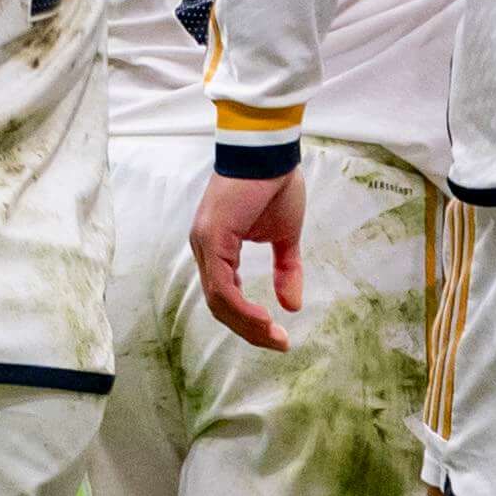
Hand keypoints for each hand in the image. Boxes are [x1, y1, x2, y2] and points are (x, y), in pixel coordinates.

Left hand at [191, 168, 307, 352]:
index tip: (277, 335)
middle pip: (220, 305)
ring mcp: (204, 244)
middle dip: (250, 330)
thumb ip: (286, 270)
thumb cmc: (275, 184)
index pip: (226, 296)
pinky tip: (264, 319)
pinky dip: (242, 309)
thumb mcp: (285, 236)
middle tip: (279, 344)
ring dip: (247, 325)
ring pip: (219, 301)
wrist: (269, 152)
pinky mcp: (213, 240)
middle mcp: (203, 249)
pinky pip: (223, 286)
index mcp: (216, 247)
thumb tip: (292, 305)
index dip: (250, 321)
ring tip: (275, 337)